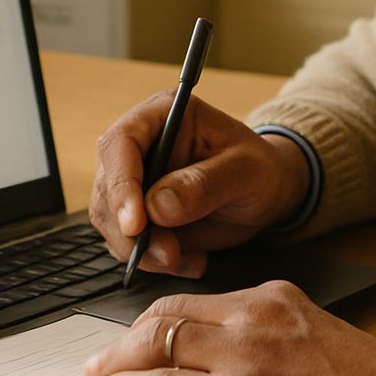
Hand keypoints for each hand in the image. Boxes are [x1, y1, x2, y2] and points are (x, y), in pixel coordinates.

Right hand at [84, 281, 375, 375]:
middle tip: (95, 370)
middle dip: (116, 356)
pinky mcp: (279, 292)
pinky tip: (173, 325)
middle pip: (157, 339)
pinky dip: (188, 311)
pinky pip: (217, 296)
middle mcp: (246, 347)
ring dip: (142, 328)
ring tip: (119, 346)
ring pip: (179, 307)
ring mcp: (262, 310)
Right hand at [90, 94, 310, 276]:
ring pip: (112, 221)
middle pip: (108, 187)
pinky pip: (128, 244)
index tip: (136, 224)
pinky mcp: (139, 214)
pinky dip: (154, 261)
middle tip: (170, 253)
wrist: (266, 193)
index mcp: (161, 115)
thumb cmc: (260, 169)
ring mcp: (136, 181)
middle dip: (132, 230)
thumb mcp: (246, 171)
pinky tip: (189, 260)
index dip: (121, 184)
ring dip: (143, 250)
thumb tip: (156, 206)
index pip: (120, 143)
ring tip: (186, 259)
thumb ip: (204, 184)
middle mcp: (140, 146)